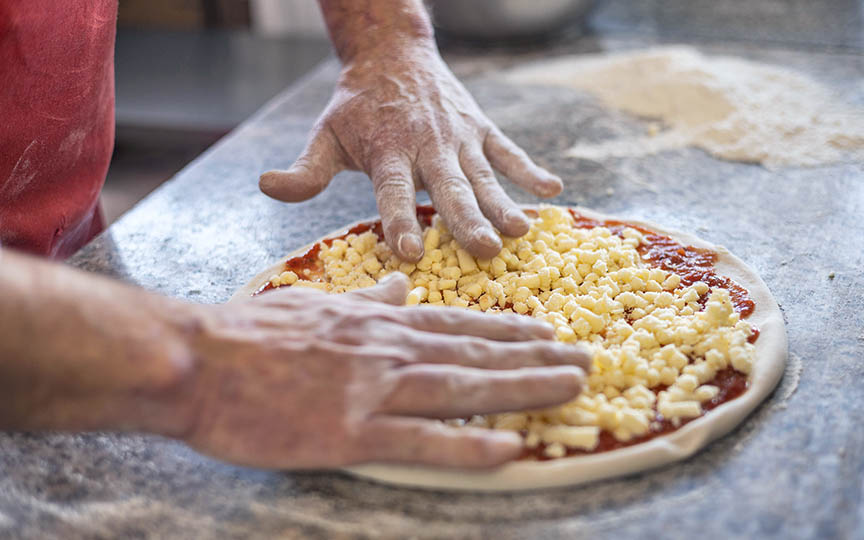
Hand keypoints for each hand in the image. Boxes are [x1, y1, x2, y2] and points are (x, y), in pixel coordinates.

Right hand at [176, 274, 588, 468]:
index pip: (459, 324)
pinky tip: (509, 447)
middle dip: (536, 357)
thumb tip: (398, 283)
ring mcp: (372, 390)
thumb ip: (366, 298)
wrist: (197, 358)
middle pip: (476, 352)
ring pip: (463, 387)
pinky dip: (468, 444)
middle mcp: (388, 350)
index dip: (510, 331)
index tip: (550, 334)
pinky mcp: (350, 432)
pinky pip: (421, 441)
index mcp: (379, 322)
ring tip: (571, 389)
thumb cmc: (254, 335)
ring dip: (523, 388)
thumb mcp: (318, 305)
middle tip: (586, 361)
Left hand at [259, 43, 563, 261]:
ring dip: (504, 203)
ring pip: (483, 175)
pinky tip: (554, 190)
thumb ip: (305, 170)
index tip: (408, 251)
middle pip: (448, 188)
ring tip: (523, 232)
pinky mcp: (480, 129)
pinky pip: (508, 150)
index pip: (393, 191)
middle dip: (466, 219)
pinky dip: (530, 169)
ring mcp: (458, 137)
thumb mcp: (326, 135)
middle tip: (485, 250)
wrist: (393, 54)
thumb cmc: (356, 107)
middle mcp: (427, 145)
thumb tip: (266, 187)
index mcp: (387, 151)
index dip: (399, 220)